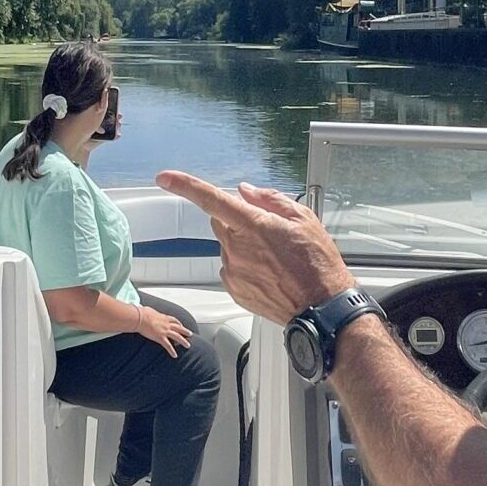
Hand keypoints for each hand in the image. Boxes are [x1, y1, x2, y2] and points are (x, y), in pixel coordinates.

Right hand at [135, 305, 193, 357]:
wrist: (140, 318)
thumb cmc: (142, 313)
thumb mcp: (148, 310)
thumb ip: (150, 312)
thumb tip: (145, 310)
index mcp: (164, 317)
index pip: (174, 320)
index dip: (178, 323)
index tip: (181, 325)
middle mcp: (166, 324)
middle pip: (179, 328)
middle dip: (185, 331)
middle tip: (190, 334)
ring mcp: (165, 331)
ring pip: (177, 337)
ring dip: (183, 341)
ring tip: (188, 345)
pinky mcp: (160, 338)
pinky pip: (168, 346)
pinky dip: (172, 351)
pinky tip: (175, 356)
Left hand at [155, 171, 353, 324]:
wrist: (322, 307)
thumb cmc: (317, 262)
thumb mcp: (303, 218)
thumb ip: (269, 199)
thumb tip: (245, 191)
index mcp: (252, 224)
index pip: (211, 199)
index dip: (185, 185)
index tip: (165, 178)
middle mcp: (237, 247)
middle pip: (221, 221)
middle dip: (237, 221)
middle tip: (267, 232)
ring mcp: (233, 271)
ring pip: (228, 247)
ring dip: (244, 246)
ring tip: (275, 260)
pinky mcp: (234, 289)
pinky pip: (232, 269)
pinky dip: (246, 267)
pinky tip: (270, 275)